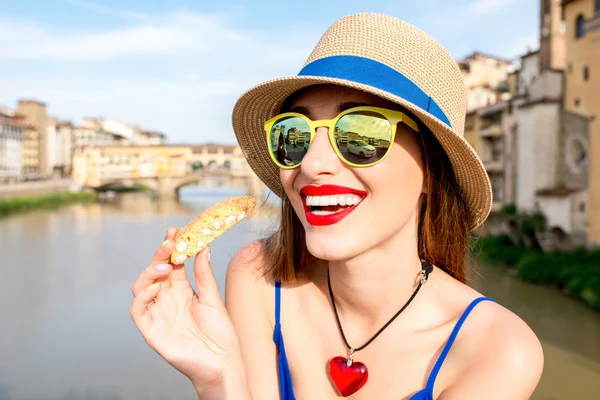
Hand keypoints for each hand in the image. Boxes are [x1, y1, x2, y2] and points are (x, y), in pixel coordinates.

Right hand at [129, 227, 243, 393]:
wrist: (222, 362)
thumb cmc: (220, 333)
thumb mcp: (213, 299)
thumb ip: (204, 275)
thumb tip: (203, 247)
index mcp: (182, 290)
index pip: (171, 263)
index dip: (171, 247)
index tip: (176, 230)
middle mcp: (167, 299)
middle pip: (155, 271)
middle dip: (160, 254)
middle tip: (170, 242)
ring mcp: (158, 314)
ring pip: (141, 287)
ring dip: (149, 273)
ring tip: (165, 266)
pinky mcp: (151, 330)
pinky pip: (138, 311)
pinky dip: (142, 298)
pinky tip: (156, 288)